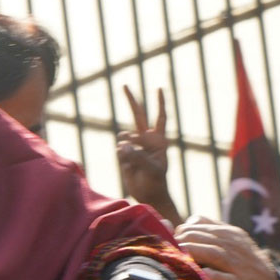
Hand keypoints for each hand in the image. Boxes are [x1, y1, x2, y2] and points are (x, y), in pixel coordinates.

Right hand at [117, 86, 180, 223]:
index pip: (160, 117)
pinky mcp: (124, 154)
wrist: (149, 195)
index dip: (160, 103)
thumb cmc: (157, 182)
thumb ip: (138, 156)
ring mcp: (134, 146)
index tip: (158, 88)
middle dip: (131, 100)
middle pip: (138, 115)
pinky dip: (122, 156)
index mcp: (159, 140)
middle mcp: (146, 139)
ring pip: (124, 136)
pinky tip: (129, 166)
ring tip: (133, 160)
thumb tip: (122, 145)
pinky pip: (119, 149)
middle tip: (124, 84)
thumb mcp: (153, 170)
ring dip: (126, 145)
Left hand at [174, 216, 279, 279]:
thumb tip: (176, 225)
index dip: (182, 230)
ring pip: (212, 254)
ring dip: (191, 253)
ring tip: (174, 256)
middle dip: (181, 241)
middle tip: (165, 248)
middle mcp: (234, 246)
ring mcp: (238, 266)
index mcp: (229, 233)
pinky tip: (197, 275)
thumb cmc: (240, 264)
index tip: (169, 239)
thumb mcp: (228, 243)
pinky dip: (210, 276)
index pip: (200, 223)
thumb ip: (205, 232)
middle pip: (202, 237)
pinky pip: (223, 279)